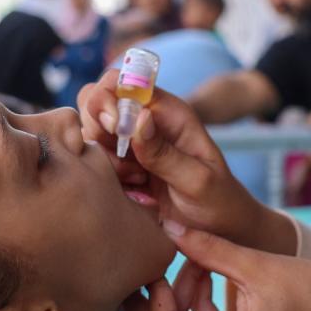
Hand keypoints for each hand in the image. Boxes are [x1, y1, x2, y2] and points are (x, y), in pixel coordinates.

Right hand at [78, 70, 294, 254]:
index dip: (110, 96)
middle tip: (123, 159)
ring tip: (136, 181)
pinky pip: (95, 161)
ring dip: (103, 156)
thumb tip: (138, 118)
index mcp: (169, 112)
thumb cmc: (218, 201)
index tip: (114, 126)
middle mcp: (146, 121)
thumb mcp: (197, 180)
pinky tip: (132, 192)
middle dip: (98, 126)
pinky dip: (104, 175)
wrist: (219, 230)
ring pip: (91, 132)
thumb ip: (165, 153)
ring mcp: (131, 143)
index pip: (124, 81)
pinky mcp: (122, 166)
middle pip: (96, 101)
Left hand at [125, 223, 310, 310]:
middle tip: (152, 265)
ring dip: (174, 301)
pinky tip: (205, 275)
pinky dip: (190, 306)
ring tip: (196, 263)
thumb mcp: (256, 264)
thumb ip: (209, 249)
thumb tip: (169, 227)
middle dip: (151, 303)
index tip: (161, 262)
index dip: (154, 294)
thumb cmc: (310, 291)